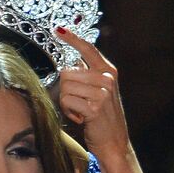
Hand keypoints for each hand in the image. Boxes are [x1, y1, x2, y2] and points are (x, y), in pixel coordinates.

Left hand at [55, 28, 129, 156]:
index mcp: (108, 71)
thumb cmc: (103, 117)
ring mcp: (101, 93)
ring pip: (65, 87)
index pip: (88, 49)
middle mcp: (106, 79)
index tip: (58, 30)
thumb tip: (71, 61)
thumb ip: (89, 75)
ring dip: (66, 102)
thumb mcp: (101, 91)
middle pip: (67, 73)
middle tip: (77, 102)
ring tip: (79, 111)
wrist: (114, 142)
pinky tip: (79, 118)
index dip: (72, 38)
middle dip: (65, 89)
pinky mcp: (94, 108)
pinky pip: (66, 101)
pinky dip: (68, 111)